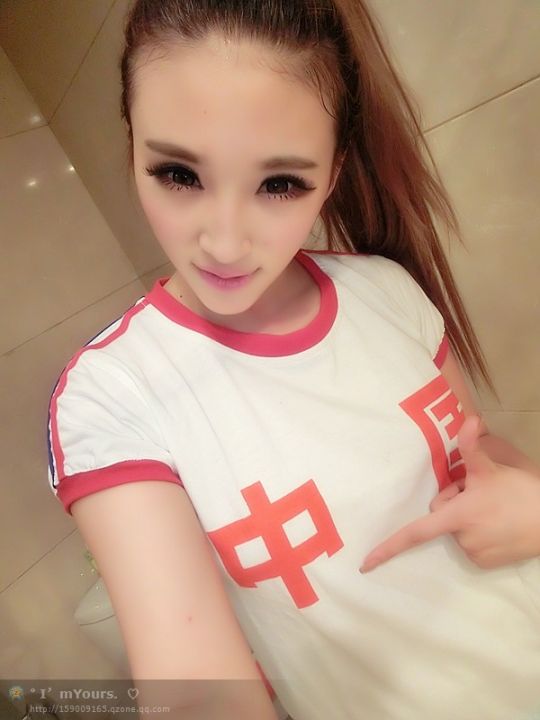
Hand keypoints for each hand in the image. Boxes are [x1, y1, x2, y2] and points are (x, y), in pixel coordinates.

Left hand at [360, 415, 539, 572]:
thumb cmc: (520, 494)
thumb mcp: (492, 468)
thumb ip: (471, 445)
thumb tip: (469, 417)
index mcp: (457, 516)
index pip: (415, 533)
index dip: (388, 548)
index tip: (365, 564)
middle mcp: (461, 539)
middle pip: (440, 515)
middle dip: (453, 501)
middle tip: (479, 491)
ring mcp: (473, 554)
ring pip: (456, 529)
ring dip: (466, 516)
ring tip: (492, 506)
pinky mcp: (485, 564)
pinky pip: (470, 543)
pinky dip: (477, 532)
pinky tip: (496, 522)